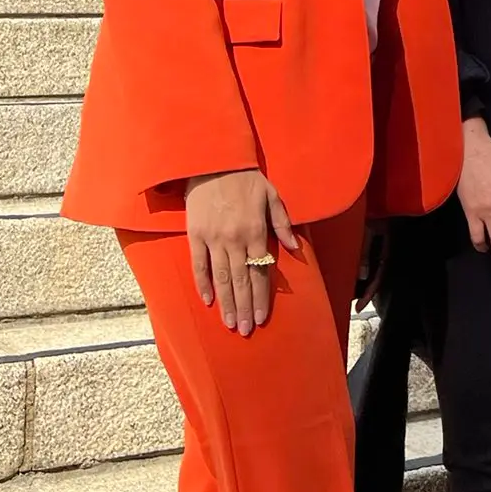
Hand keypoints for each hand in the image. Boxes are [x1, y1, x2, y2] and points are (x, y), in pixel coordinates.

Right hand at [186, 170, 298, 335]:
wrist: (213, 161)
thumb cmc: (246, 178)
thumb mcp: (272, 196)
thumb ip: (283, 223)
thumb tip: (294, 248)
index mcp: (256, 231)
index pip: (260, 272)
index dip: (261, 297)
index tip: (262, 317)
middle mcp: (235, 239)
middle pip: (241, 281)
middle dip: (244, 308)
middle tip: (246, 330)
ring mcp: (213, 238)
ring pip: (221, 278)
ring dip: (226, 303)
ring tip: (230, 324)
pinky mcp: (196, 235)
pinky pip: (199, 265)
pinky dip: (203, 284)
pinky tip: (207, 301)